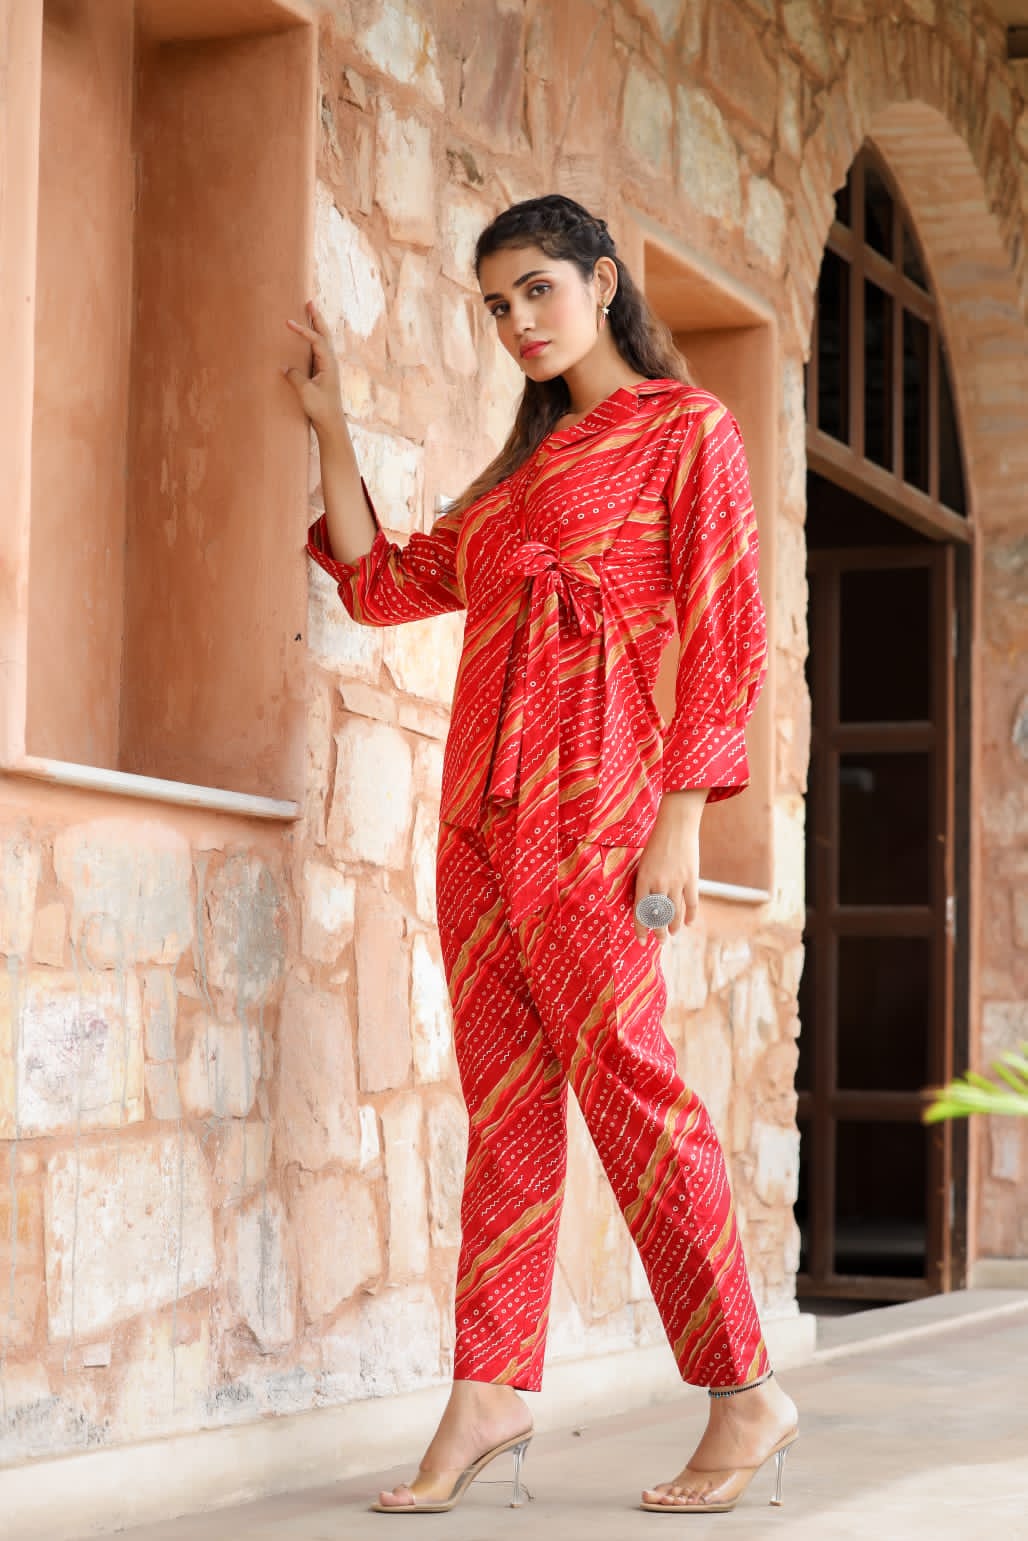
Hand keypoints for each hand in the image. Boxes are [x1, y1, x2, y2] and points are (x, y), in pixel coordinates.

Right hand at [283, 301, 345, 434]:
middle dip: (316, 318)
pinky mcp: (322, 373)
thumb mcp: (305, 392)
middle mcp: (330, 363)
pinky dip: (313, 339)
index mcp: (329, 364)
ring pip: (322, 341)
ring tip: (309, 312)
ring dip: (316, 326)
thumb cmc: (320, 408)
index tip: (288, 322)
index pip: (316, 340)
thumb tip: (284, 367)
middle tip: (309, 302)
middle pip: (324, 334)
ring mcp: (327, 367)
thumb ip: (295, 376)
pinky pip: (318, 350)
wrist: (331, 423)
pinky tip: (308, 337)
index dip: (303, 330)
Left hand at [632, 792, 704, 943]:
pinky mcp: (691, 879)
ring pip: (675, 913)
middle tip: (659, 941)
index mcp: (643, 880)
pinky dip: (690, 916)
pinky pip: (691, 903)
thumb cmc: (656, 842)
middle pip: (659, 916)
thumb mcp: (643, 862)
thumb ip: (645, 883)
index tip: (641, 941)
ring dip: (673, 927)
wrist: (676, 825)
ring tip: (671, 935)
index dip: (641, 929)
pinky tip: (688, 924)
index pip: (641, 912)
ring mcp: (677, 882)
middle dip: (658, 932)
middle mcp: (659, 884)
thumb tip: (646, 903)